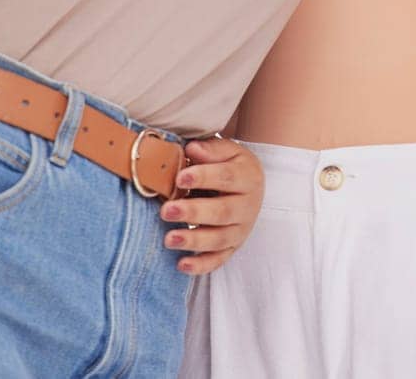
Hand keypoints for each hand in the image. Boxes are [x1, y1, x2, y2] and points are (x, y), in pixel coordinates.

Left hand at [158, 137, 264, 274]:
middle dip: (193, 212)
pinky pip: (219, 260)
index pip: (226, 177)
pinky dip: (201, 265)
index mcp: (248, 177)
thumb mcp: (227, 150)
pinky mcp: (233, 247)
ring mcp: (241, 229)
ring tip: (169, 239)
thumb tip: (192, 149)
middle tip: (166, 211)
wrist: (249, 185)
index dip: (203, 177)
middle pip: (222, 212)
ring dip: (194, 241)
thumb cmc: (230, 165)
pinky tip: (181, 264)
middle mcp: (248, 206)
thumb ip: (210, 149)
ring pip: (220, 239)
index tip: (180, 177)